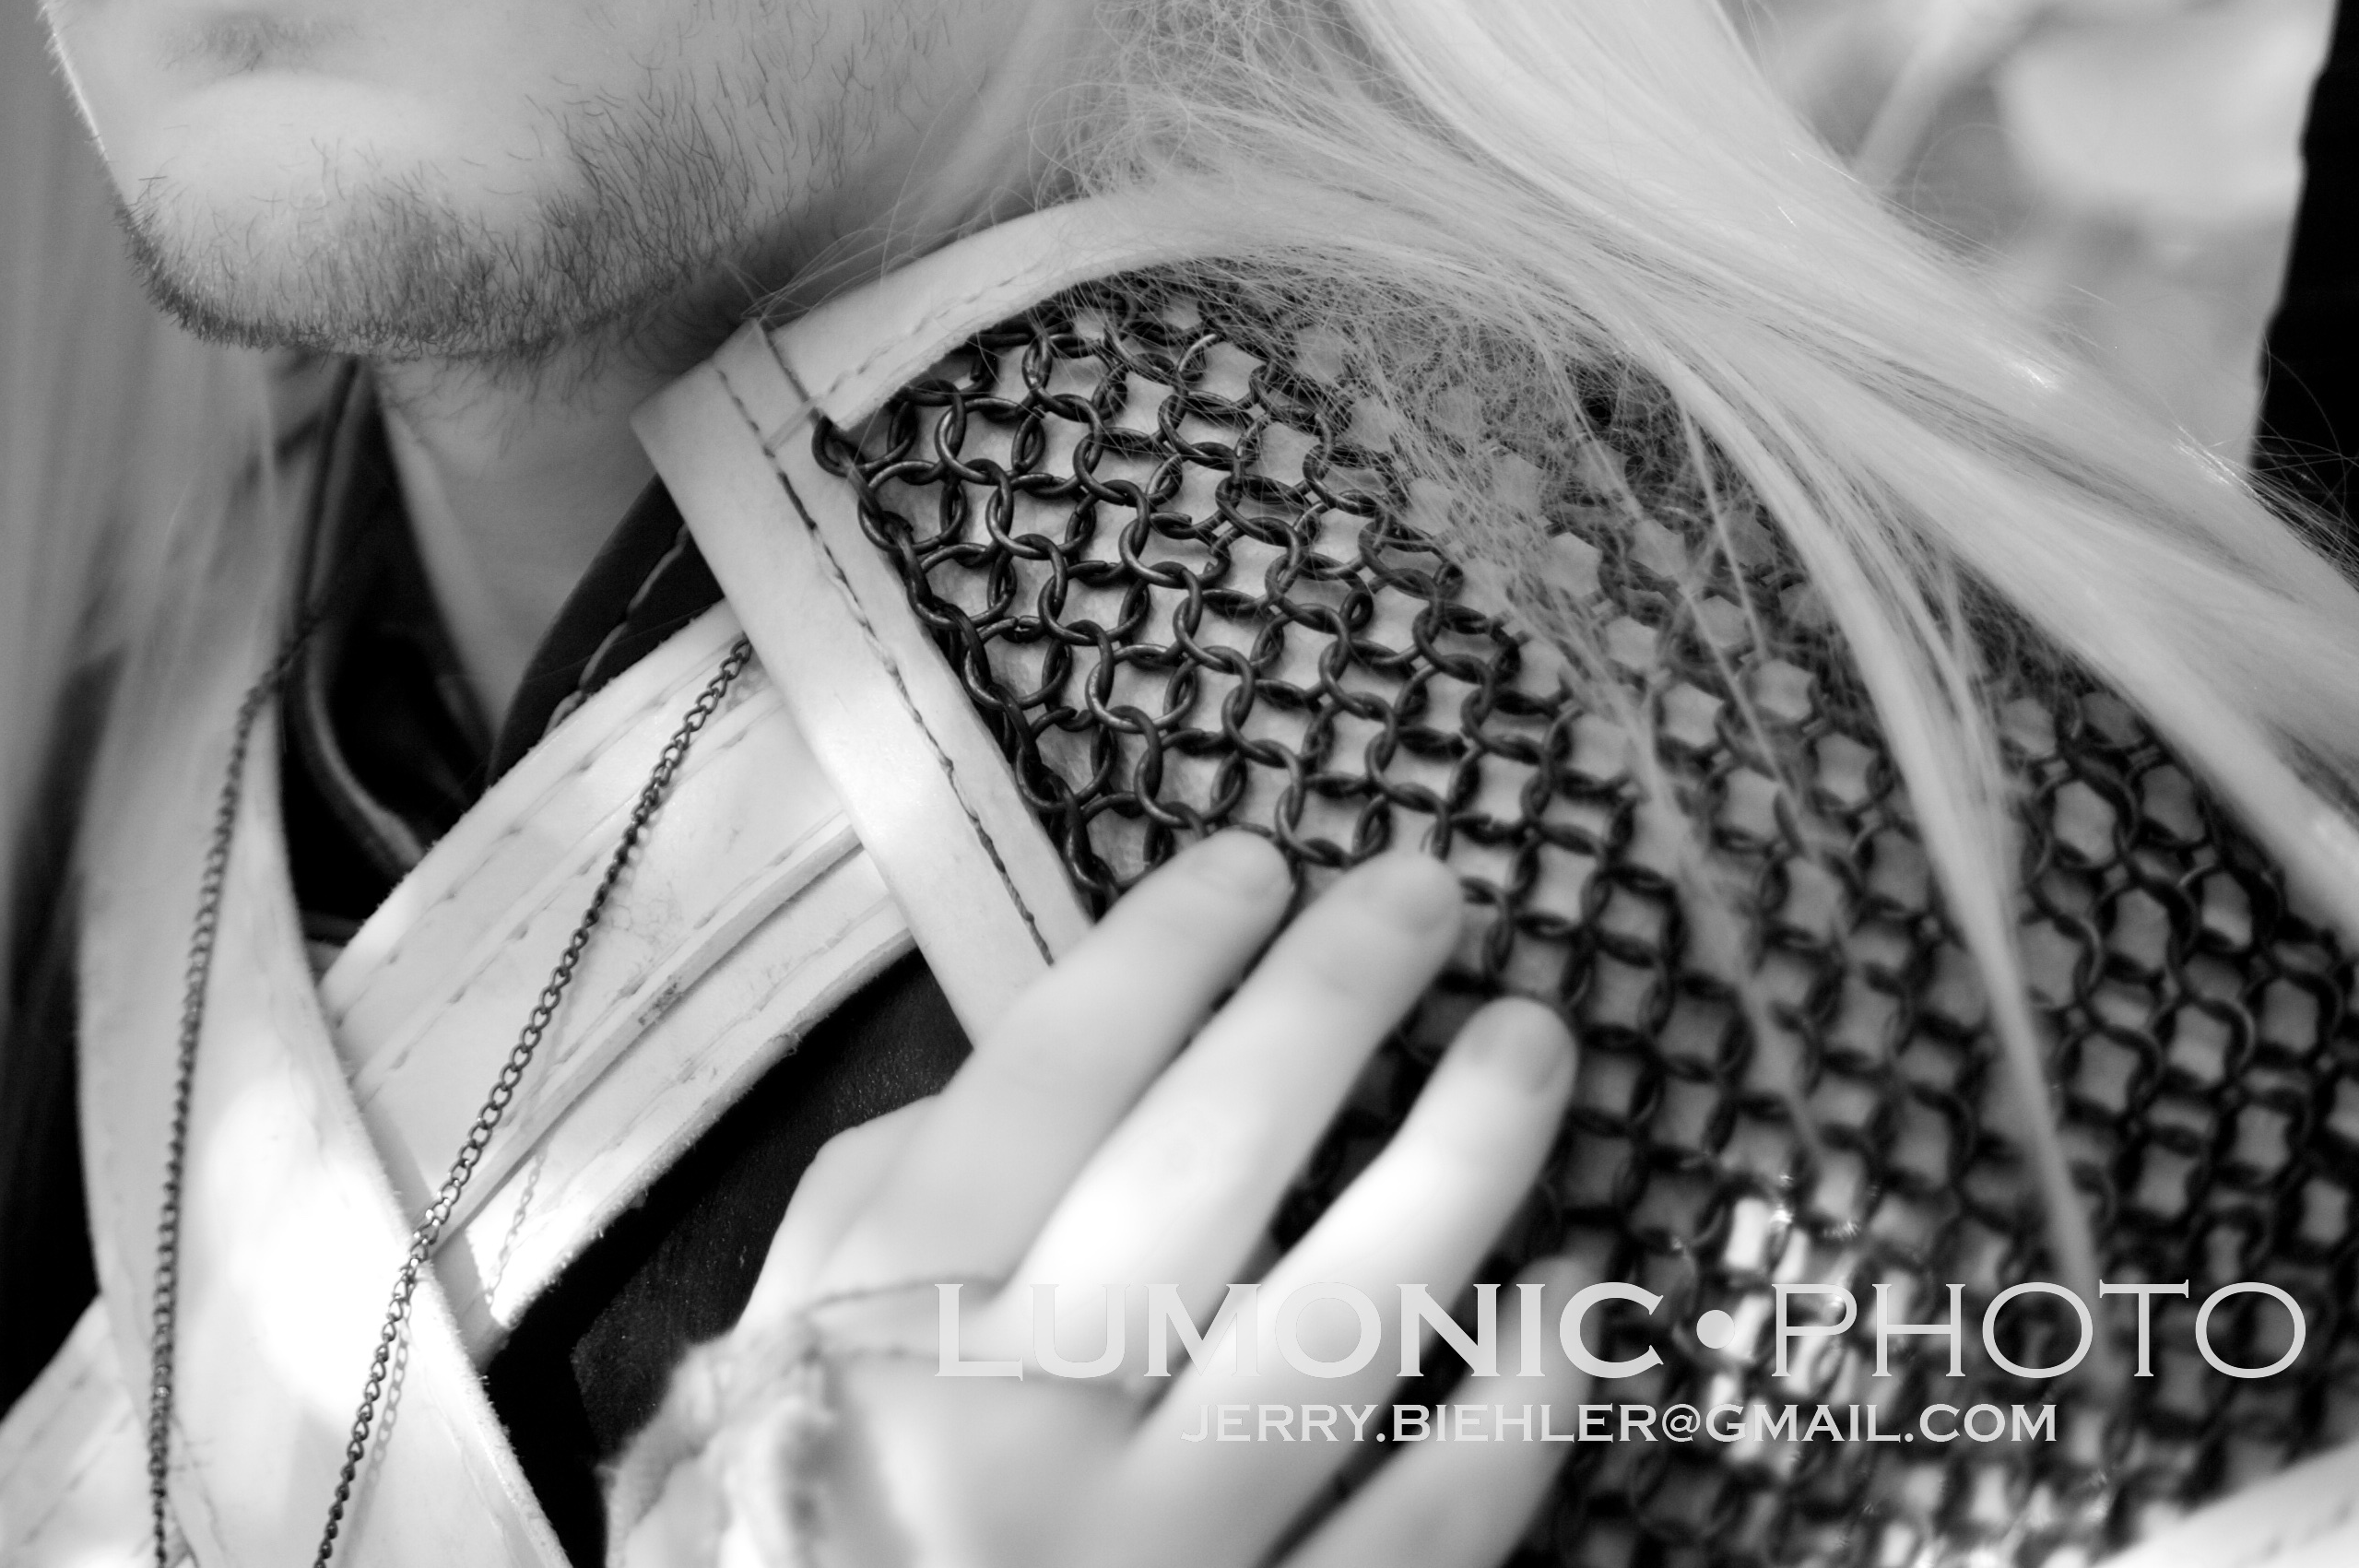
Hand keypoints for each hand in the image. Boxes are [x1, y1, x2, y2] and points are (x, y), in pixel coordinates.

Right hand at [608, 835, 1609, 1567]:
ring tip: (1533, 1047)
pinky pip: (1429, 1527)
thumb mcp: (791, 1343)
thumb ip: (902, 1203)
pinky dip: (1518, 1407)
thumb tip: (1076, 1056)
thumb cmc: (797, 1515)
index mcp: (889, 1329)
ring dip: (1463, 1163)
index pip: (1045, 1086)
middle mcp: (1024, 1431)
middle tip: (1430, 892)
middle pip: (1207, 1167)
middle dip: (1329, 1001)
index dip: (1161, 955)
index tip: (1256, 860)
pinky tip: (1566, 1300)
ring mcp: (1160, 1554)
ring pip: (1346, 1330)